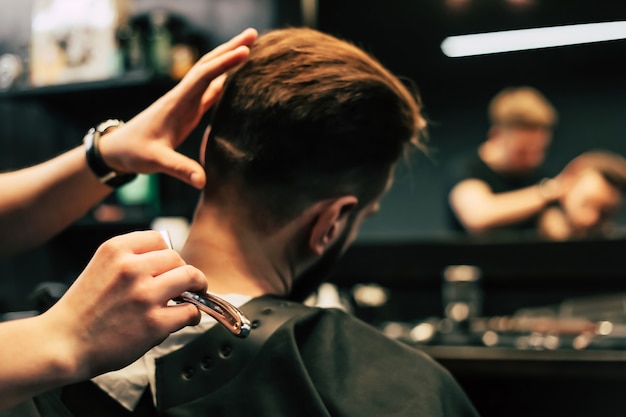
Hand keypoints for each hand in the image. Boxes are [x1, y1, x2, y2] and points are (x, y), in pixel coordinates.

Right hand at [40, 230, 207, 378]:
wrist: (63, 343)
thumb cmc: (84, 310)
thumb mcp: (101, 267)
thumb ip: (131, 260)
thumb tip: (170, 261)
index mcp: (116, 250)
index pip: (159, 239)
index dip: (167, 254)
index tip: (169, 266)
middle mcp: (131, 268)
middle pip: (177, 258)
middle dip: (183, 271)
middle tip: (183, 284)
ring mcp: (144, 295)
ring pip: (190, 277)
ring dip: (196, 287)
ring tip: (192, 295)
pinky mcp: (154, 322)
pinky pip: (190, 310)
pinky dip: (193, 314)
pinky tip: (186, 318)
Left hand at [99, 28, 257, 188]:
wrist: (118, 150)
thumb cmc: (135, 153)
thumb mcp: (155, 161)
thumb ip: (179, 169)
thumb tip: (202, 181)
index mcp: (177, 102)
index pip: (203, 76)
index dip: (224, 63)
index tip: (245, 52)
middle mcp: (182, 96)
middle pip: (208, 65)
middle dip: (230, 48)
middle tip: (254, 35)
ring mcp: (186, 102)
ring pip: (210, 74)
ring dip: (228, 59)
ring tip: (250, 47)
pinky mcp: (188, 111)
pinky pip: (210, 90)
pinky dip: (225, 79)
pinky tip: (236, 76)